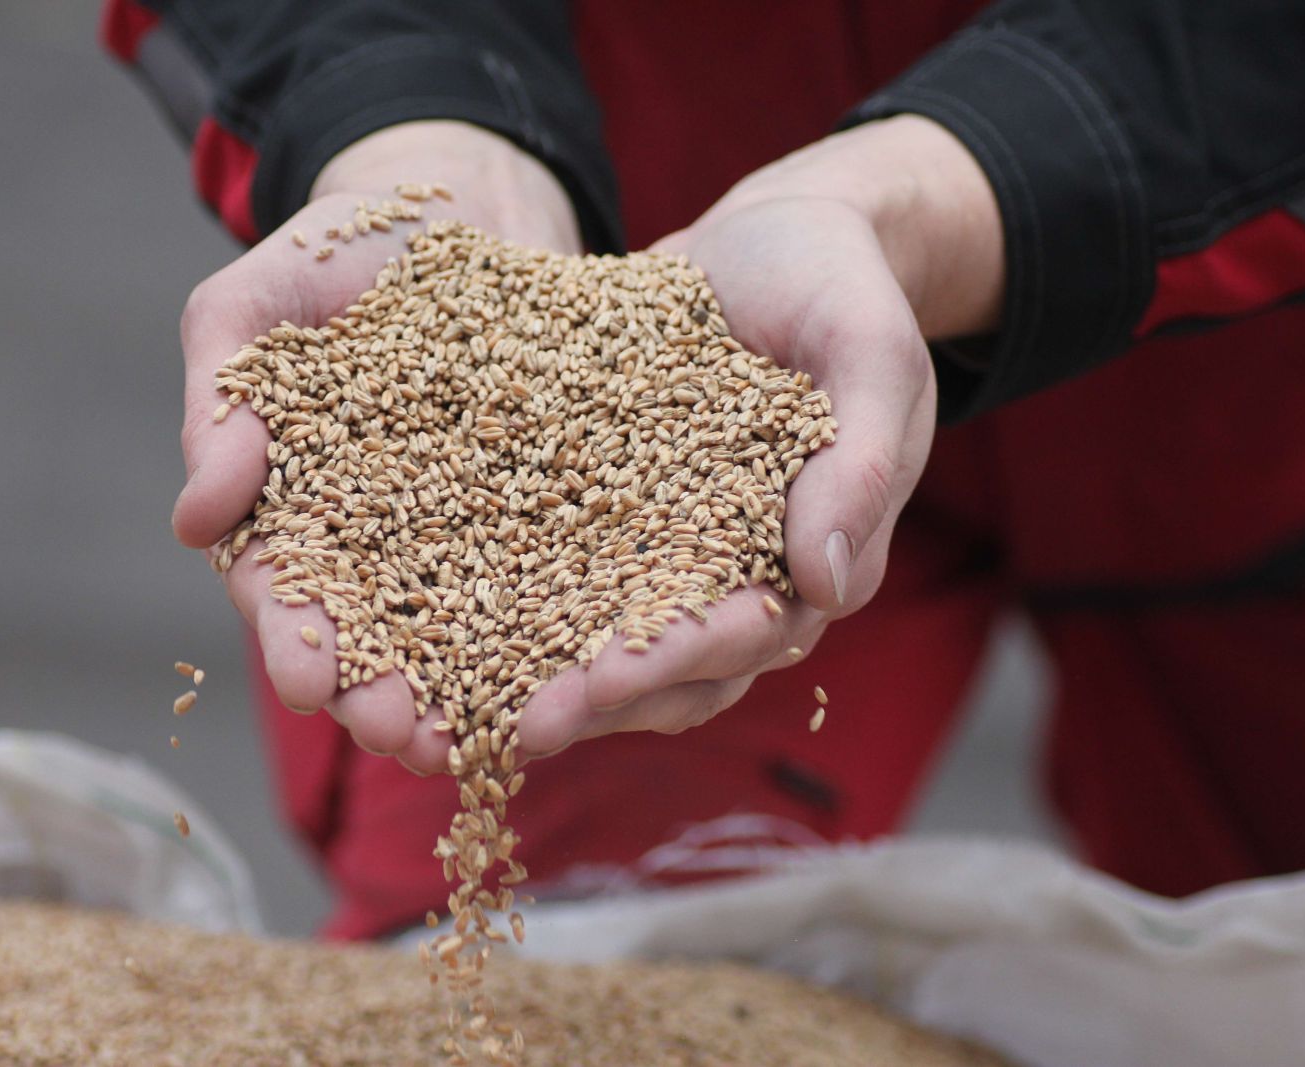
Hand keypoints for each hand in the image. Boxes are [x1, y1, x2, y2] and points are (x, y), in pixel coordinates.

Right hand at [174, 121, 580, 769]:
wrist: (462, 202)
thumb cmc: (338, 249)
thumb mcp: (255, 304)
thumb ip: (221, 400)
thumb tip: (193, 520)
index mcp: (299, 509)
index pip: (287, 590)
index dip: (294, 641)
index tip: (308, 681)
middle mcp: (384, 540)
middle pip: (380, 636)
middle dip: (384, 696)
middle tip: (403, 741)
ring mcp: (471, 530)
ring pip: (467, 628)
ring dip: (469, 692)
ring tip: (481, 742)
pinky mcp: (550, 509)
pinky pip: (557, 573)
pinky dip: (560, 628)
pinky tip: (576, 675)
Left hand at [515, 115, 1003, 755]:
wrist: (777, 234)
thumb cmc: (841, 289)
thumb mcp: (870, 356)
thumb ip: (861, 464)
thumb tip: (828, 588)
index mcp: (808, 556)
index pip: (742, 637)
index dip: (670, 665)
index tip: (594, 689)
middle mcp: (731, 570)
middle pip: (665, 668)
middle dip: (591, 702)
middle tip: (510, 731)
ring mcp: (665, 543)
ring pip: (603, 636)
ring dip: (539, 675)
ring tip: (460, 704)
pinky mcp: (606, 505)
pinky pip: (555, 562)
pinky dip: (504, 597)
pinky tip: (434, 615)